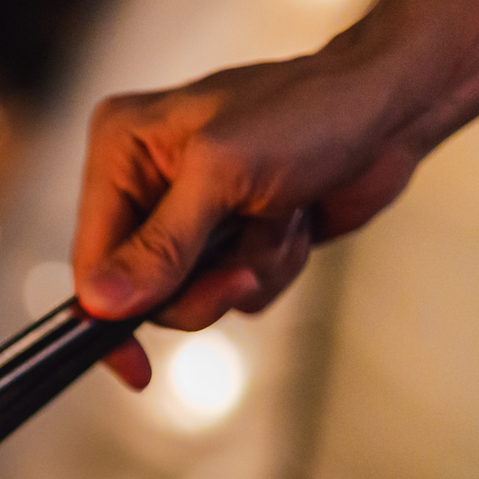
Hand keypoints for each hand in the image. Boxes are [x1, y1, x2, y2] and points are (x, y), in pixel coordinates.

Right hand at [76, 50, 424, 387]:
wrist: (388, 111)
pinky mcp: (230, 239)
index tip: (133, 367)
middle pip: (141, 290)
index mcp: (122, 149)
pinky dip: (272, 269)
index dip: (108, 316)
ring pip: (193, 297)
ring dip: (248, 270)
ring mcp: (189, 214)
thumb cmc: (311, 111)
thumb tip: (101, 303)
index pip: (90, 257)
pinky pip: (233, 294)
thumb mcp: (223, 174)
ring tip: (280, 220)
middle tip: (243, 267)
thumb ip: (159, 245)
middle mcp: (146, 182)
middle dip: (202, 286)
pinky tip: (292, 222)